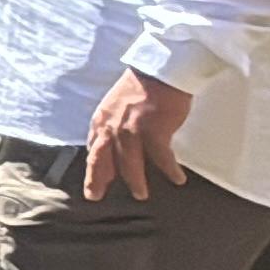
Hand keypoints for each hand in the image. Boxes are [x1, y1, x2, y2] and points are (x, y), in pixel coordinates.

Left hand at [87, 68, 192, 201]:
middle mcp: (111, 128)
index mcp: (101, 121)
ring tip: (141, 195)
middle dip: (98, 181)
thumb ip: (110, 125)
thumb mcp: (114, 106)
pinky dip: (170, 170)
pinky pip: (162, 159)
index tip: (91, 184)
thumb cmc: (141, 87)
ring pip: (129, 165)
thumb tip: (109, 143)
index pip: (93, 150)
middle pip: (102, 161)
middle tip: (96, 197)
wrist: (160, 71)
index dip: (92, 169)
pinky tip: (177, 179)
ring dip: (135, 182)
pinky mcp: (154, 132)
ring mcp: (131, 131)